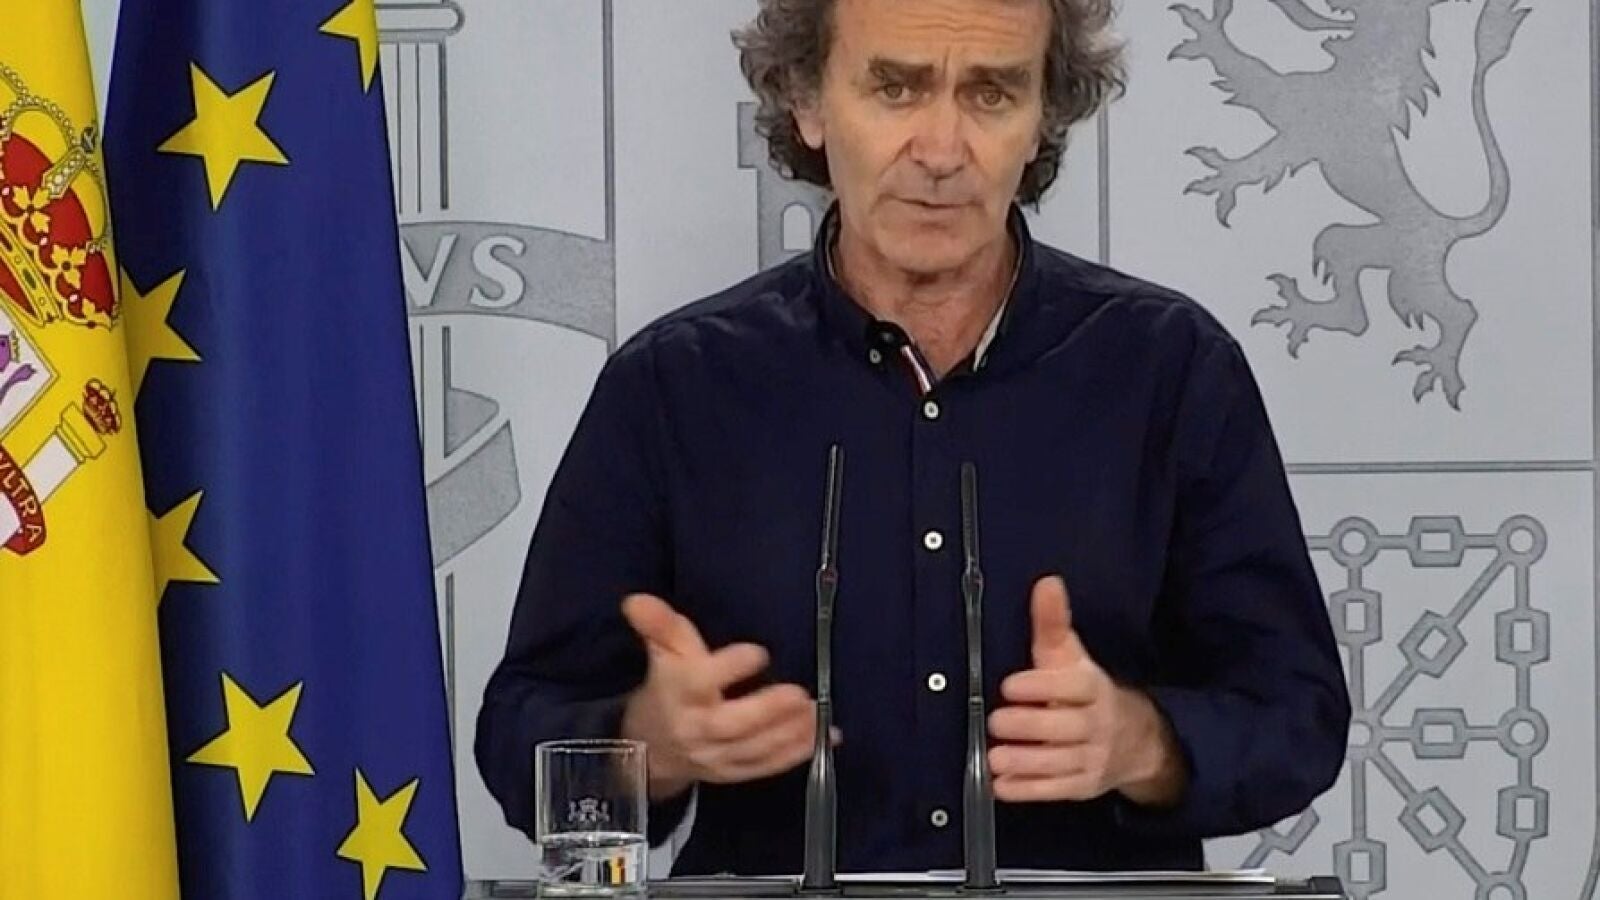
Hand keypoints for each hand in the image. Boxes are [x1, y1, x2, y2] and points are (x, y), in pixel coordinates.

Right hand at [619, 594, 836, 800]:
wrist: (652, 748)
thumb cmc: (667, 689)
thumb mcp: (663, 653)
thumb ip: (659, 626)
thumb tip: (637, 600)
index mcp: (680, 693)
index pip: (699, 682)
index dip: (728, 668)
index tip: (757, 652)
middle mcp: (697, 728)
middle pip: (731, 725)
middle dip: (766, 711)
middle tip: (798, 694)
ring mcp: (717, 756)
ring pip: (754, 749)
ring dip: (789, 733)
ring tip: (818, 712)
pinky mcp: (734, 773)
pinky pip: (766, 767)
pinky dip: (797, 754)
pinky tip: (827, 736)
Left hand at [986, 576, 1185, 805]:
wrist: (1136, 739)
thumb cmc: (1084, 691)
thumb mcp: (1070, 656)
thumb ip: (1053, 622)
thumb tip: (1047, 582)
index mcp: (1093, 687)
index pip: (1073, 687)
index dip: (1043, 687)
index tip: (1010, 685)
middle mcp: (1096, 724)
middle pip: (1065, 727)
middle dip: (1030, 726)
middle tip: (996, 721)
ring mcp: (1092, 758)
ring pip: (1059, 762)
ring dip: (1026, 762)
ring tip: (994, 756)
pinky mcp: (1083, 786)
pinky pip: (1056, 790)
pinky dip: (1028, 790)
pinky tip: (1001, 785)